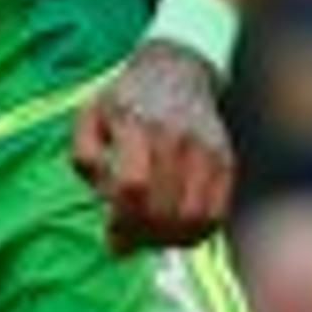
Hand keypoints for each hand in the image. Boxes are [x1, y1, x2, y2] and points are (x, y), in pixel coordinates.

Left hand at [68, 43, 233, 251]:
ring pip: (192, 218)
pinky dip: (194, 234)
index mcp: (137, 124)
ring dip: (166, 240)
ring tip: (149, 236)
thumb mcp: (90, 117)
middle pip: (163, 209)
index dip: (121, 218)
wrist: (175, 71)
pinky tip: (173, 231)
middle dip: (140, 235)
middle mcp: (176, 137)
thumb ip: (85, 158)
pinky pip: (216, 215)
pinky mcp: (226, 161)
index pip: (134, 186)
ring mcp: (206, 150)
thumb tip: (105, 199)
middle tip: (126, 239)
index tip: (110, 229)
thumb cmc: (124, 102)